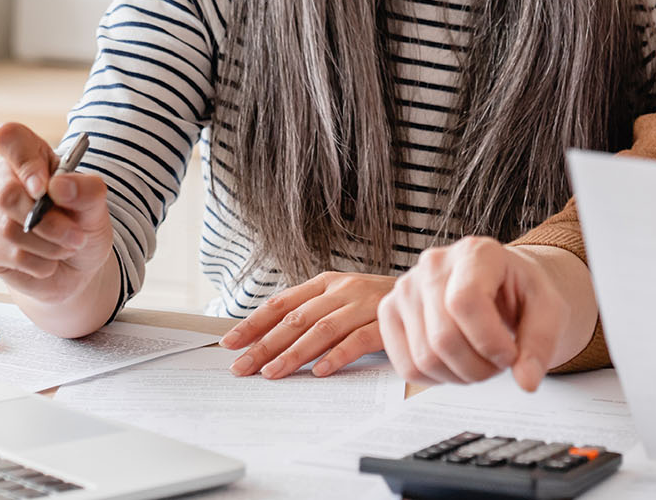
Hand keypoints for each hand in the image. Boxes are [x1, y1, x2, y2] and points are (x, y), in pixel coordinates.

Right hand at [0, 122, 114, 304]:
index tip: (44, 188)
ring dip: (49, 244)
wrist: (77, 265)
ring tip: (68, 247)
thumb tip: (59, 186)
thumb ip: (86, 190)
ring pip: (8, 228)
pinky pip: (9, 254)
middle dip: (47, 221)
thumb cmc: (82, 223)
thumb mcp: (96, 205)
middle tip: (76, 235)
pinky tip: (49, 261)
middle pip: (5, 193)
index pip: (10, 138)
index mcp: (28, 156)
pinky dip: (40, 262)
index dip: (25, 162)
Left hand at [221, 272, 395, 378]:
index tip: (230, 343)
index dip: (253, 323)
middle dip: (265, 345)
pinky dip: (337, 356)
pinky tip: (320, 371)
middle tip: (243, 367)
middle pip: (296, 319)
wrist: (425, 292)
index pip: (281, 303)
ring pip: (321, 330)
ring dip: (294, 354)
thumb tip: (263, 339)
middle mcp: (342, 290)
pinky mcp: (385, 323)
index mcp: (325, 282)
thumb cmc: (373, 302)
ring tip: (273, 373)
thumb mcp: (338, 299)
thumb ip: (308, 313)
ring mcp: (364, 305)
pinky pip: (357, 340)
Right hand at [377, 237, 571, 391]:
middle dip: (479, 367)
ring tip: (481, 361)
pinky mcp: (390, 311)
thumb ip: (540, 344)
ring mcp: (406, 287)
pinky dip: (436, 378)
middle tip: (498, 363)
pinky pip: (406, 366)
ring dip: (460, 375)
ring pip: (424, 358)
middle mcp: (434, 264)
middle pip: (443, 337)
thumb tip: (527, 381)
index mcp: (476, 253)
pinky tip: (456, 363)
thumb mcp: (549, 312)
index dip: (489, 341)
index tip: (510, 355)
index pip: (465, 302)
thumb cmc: (522, 294)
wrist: (501, 286)